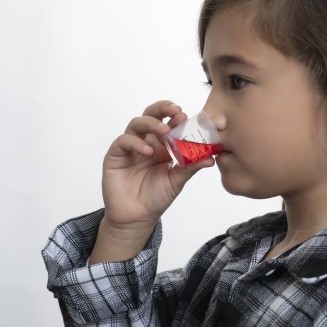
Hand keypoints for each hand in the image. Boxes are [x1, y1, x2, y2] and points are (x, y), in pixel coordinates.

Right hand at [101, 100, 214, 231]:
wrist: (137, 217)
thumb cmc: (155, 198)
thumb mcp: (177, 181)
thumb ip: (191, 167)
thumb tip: (211, 157)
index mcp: (161, 146)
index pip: (167, 123)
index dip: (175, 117)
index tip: (185, 116)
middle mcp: (145, 143)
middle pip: (150, 116)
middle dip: (162, 109)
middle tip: (175, 111)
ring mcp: (130, 148)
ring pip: (136, 124)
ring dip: (150, 123)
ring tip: (163, 130)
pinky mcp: (115, 156)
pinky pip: (123, 141)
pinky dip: (135, 142)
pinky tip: (148, 150)